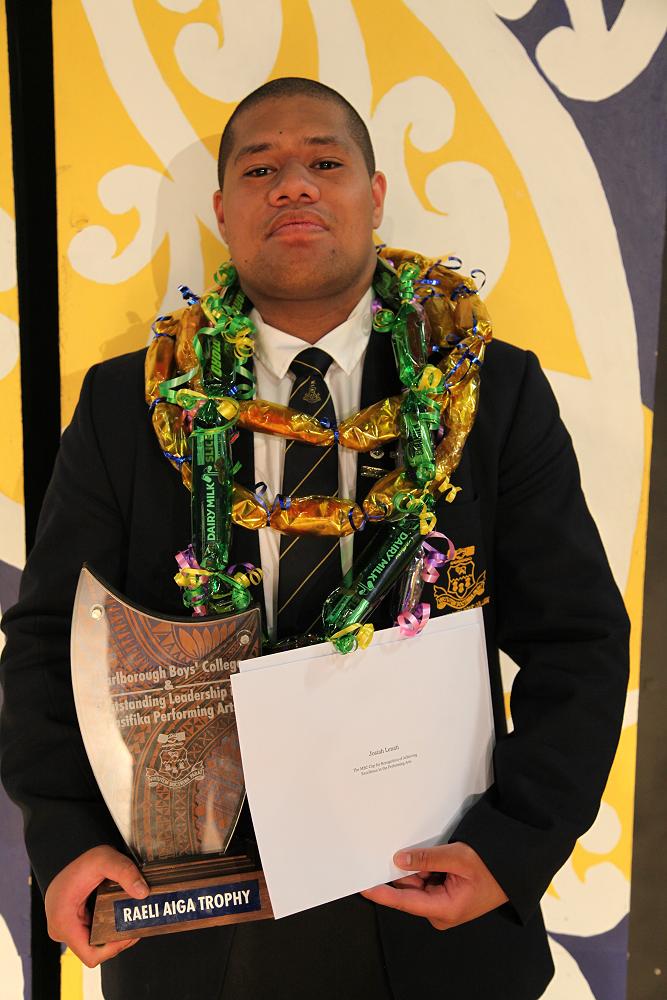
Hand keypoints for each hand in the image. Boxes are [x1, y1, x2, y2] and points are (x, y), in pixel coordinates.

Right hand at [45, 844, 148, 966]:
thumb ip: (125, 872)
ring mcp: (66, 928)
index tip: (129, 932)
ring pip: (94, 943)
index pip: (91, 955)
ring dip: (113, 933)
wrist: (65, 853)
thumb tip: (143, 892)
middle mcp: (61, 930)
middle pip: (95, 950)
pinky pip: (91, 934)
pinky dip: (106, 927)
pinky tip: (119, 915)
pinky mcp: (71, 924)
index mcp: (64, 922)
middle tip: (136, 923)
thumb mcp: (104, 859)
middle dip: (118, 940)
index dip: (114, 948)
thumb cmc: (79, 859)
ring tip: (131, 918)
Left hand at [361, 841, 507, 930]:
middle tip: (387, 853)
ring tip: (417, 851)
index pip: (404, 902)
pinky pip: (425, 881)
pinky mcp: (444, 896)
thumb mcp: (459, 858)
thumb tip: (400, 860)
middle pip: (408, 891)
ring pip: (416, 884)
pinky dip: (421, 868)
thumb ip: (427, 859)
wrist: (513, 871)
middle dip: (399, 872)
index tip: (363, 886)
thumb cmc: (493, 868)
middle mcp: (440, 912)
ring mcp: (441, 905)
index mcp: (444, 910)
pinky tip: (423, 856)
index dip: (382, 894)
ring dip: (413, 868)